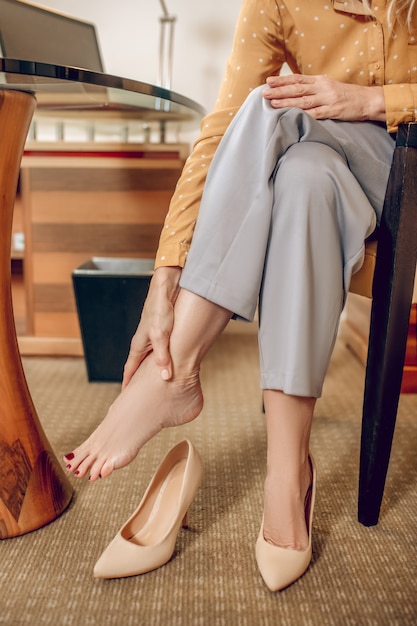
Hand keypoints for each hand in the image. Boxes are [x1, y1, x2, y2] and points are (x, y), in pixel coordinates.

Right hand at [122, 266, 181, 388]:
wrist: (167, 287)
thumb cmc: (161, 309)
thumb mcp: (161, 335)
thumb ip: (163, 357)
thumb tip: (165, 378)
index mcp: (138, 345)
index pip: (130, 369)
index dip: (128, 383)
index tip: (125, 397)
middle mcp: (144, 343)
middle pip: (139, 366)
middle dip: (138, 381)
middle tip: (140, 396)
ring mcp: (153, 337)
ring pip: (152, 359)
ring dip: (153, 371)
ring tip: (157, 385)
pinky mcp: (164, 332)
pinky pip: (162, 351)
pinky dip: (165, 361)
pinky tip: (173, 365)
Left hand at [262, 74, 384, 121]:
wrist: (367, 100)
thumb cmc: (346, 95)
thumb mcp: (329, 86)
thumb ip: (313, 88)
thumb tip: (295, 90)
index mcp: (320, 81)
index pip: (297, 79)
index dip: (282, 80)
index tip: (269, 81)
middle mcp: (322, 88)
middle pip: (297, 89)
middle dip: (279, 90)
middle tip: (264, 92)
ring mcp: (327, 99)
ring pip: (303, 101)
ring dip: (287, 102)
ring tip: (272, 103)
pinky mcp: (333, 111)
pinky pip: (315, 114)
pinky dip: (303, 115)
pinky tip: (291, 116)